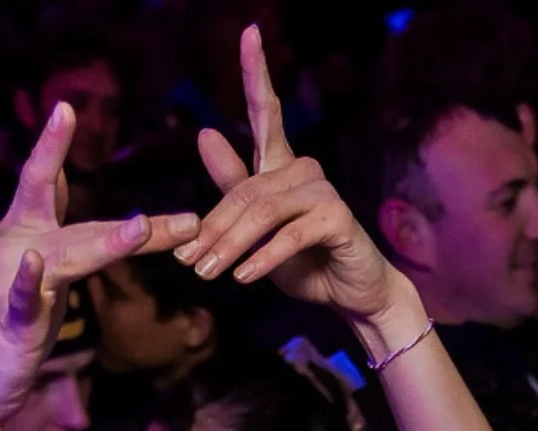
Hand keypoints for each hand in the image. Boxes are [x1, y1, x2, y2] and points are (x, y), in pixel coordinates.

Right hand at [0, 105, 200, 430]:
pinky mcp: (11, 322)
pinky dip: (26, 282)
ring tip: (139, 230)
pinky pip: (20, 298)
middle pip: (84, 227)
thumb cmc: (16, 321)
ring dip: (106, 243)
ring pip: (65, 258)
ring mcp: (11, 283)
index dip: (53, 147)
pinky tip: (35, 263)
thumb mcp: (43, 267)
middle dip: (134, 226)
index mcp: (26, 233)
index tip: (65, 108)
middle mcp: (16, 246)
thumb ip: (53, 222)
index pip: (46, 185)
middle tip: (181, 218)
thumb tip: (58, 174)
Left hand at [179, 25, 414, 337]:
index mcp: (282, 165)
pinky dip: (262, 260)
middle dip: (213, 228)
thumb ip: (232, 188)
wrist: (349, 293)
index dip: (255, 71)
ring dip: (230, 246)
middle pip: (246, 190)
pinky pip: (288, 237)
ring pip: (262, 213)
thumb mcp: (257, 231)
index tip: (248, 31)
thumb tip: (206, 132)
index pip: (266, 112)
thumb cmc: (303, 261)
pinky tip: (243, 278)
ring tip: (206, 273)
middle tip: (188, 262)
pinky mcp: (336, 219)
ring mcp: (322, 192)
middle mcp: (303, 169)